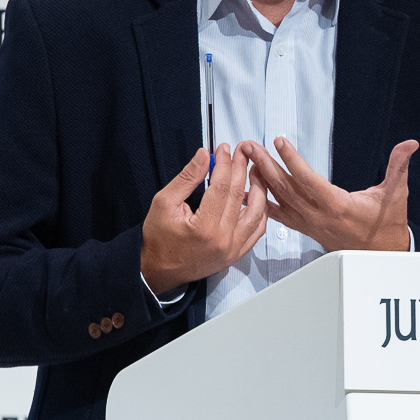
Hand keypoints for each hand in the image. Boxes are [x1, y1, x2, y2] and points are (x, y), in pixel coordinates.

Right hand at [140, 144, 268, 292]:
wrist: (160, 270)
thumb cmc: (159, 239)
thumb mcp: (164, 203)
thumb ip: (187, 178)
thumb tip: (203, 155)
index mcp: (205, 227)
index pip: (222, 186)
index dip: (224, 163)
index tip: (224, 149)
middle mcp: (224, 239)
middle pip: (239, 195)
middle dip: (241, 169)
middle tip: (241, 152)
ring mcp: (233, 249)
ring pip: (256, 212)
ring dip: (258, 188)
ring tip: (254, 170)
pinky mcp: (237, 254)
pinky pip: (257, 230)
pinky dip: (260, 212)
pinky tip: (257, 197)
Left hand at [240, 137, 414, 252]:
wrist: (379, 256)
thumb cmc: (386, 226)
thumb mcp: (396, 195)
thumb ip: (398, 167)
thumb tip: (409, 145)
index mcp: (339, 205)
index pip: (309, 179)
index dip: (292, 159)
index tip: (279, 141)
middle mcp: (319, 215)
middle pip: (286, 188)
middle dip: (266, 165)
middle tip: (250, 146)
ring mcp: (310, 223)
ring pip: (279, 200)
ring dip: (260, 179)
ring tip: (246, 160)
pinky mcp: (305, 228)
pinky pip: (278, 215)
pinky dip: (260, 202)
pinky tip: (246, 191)